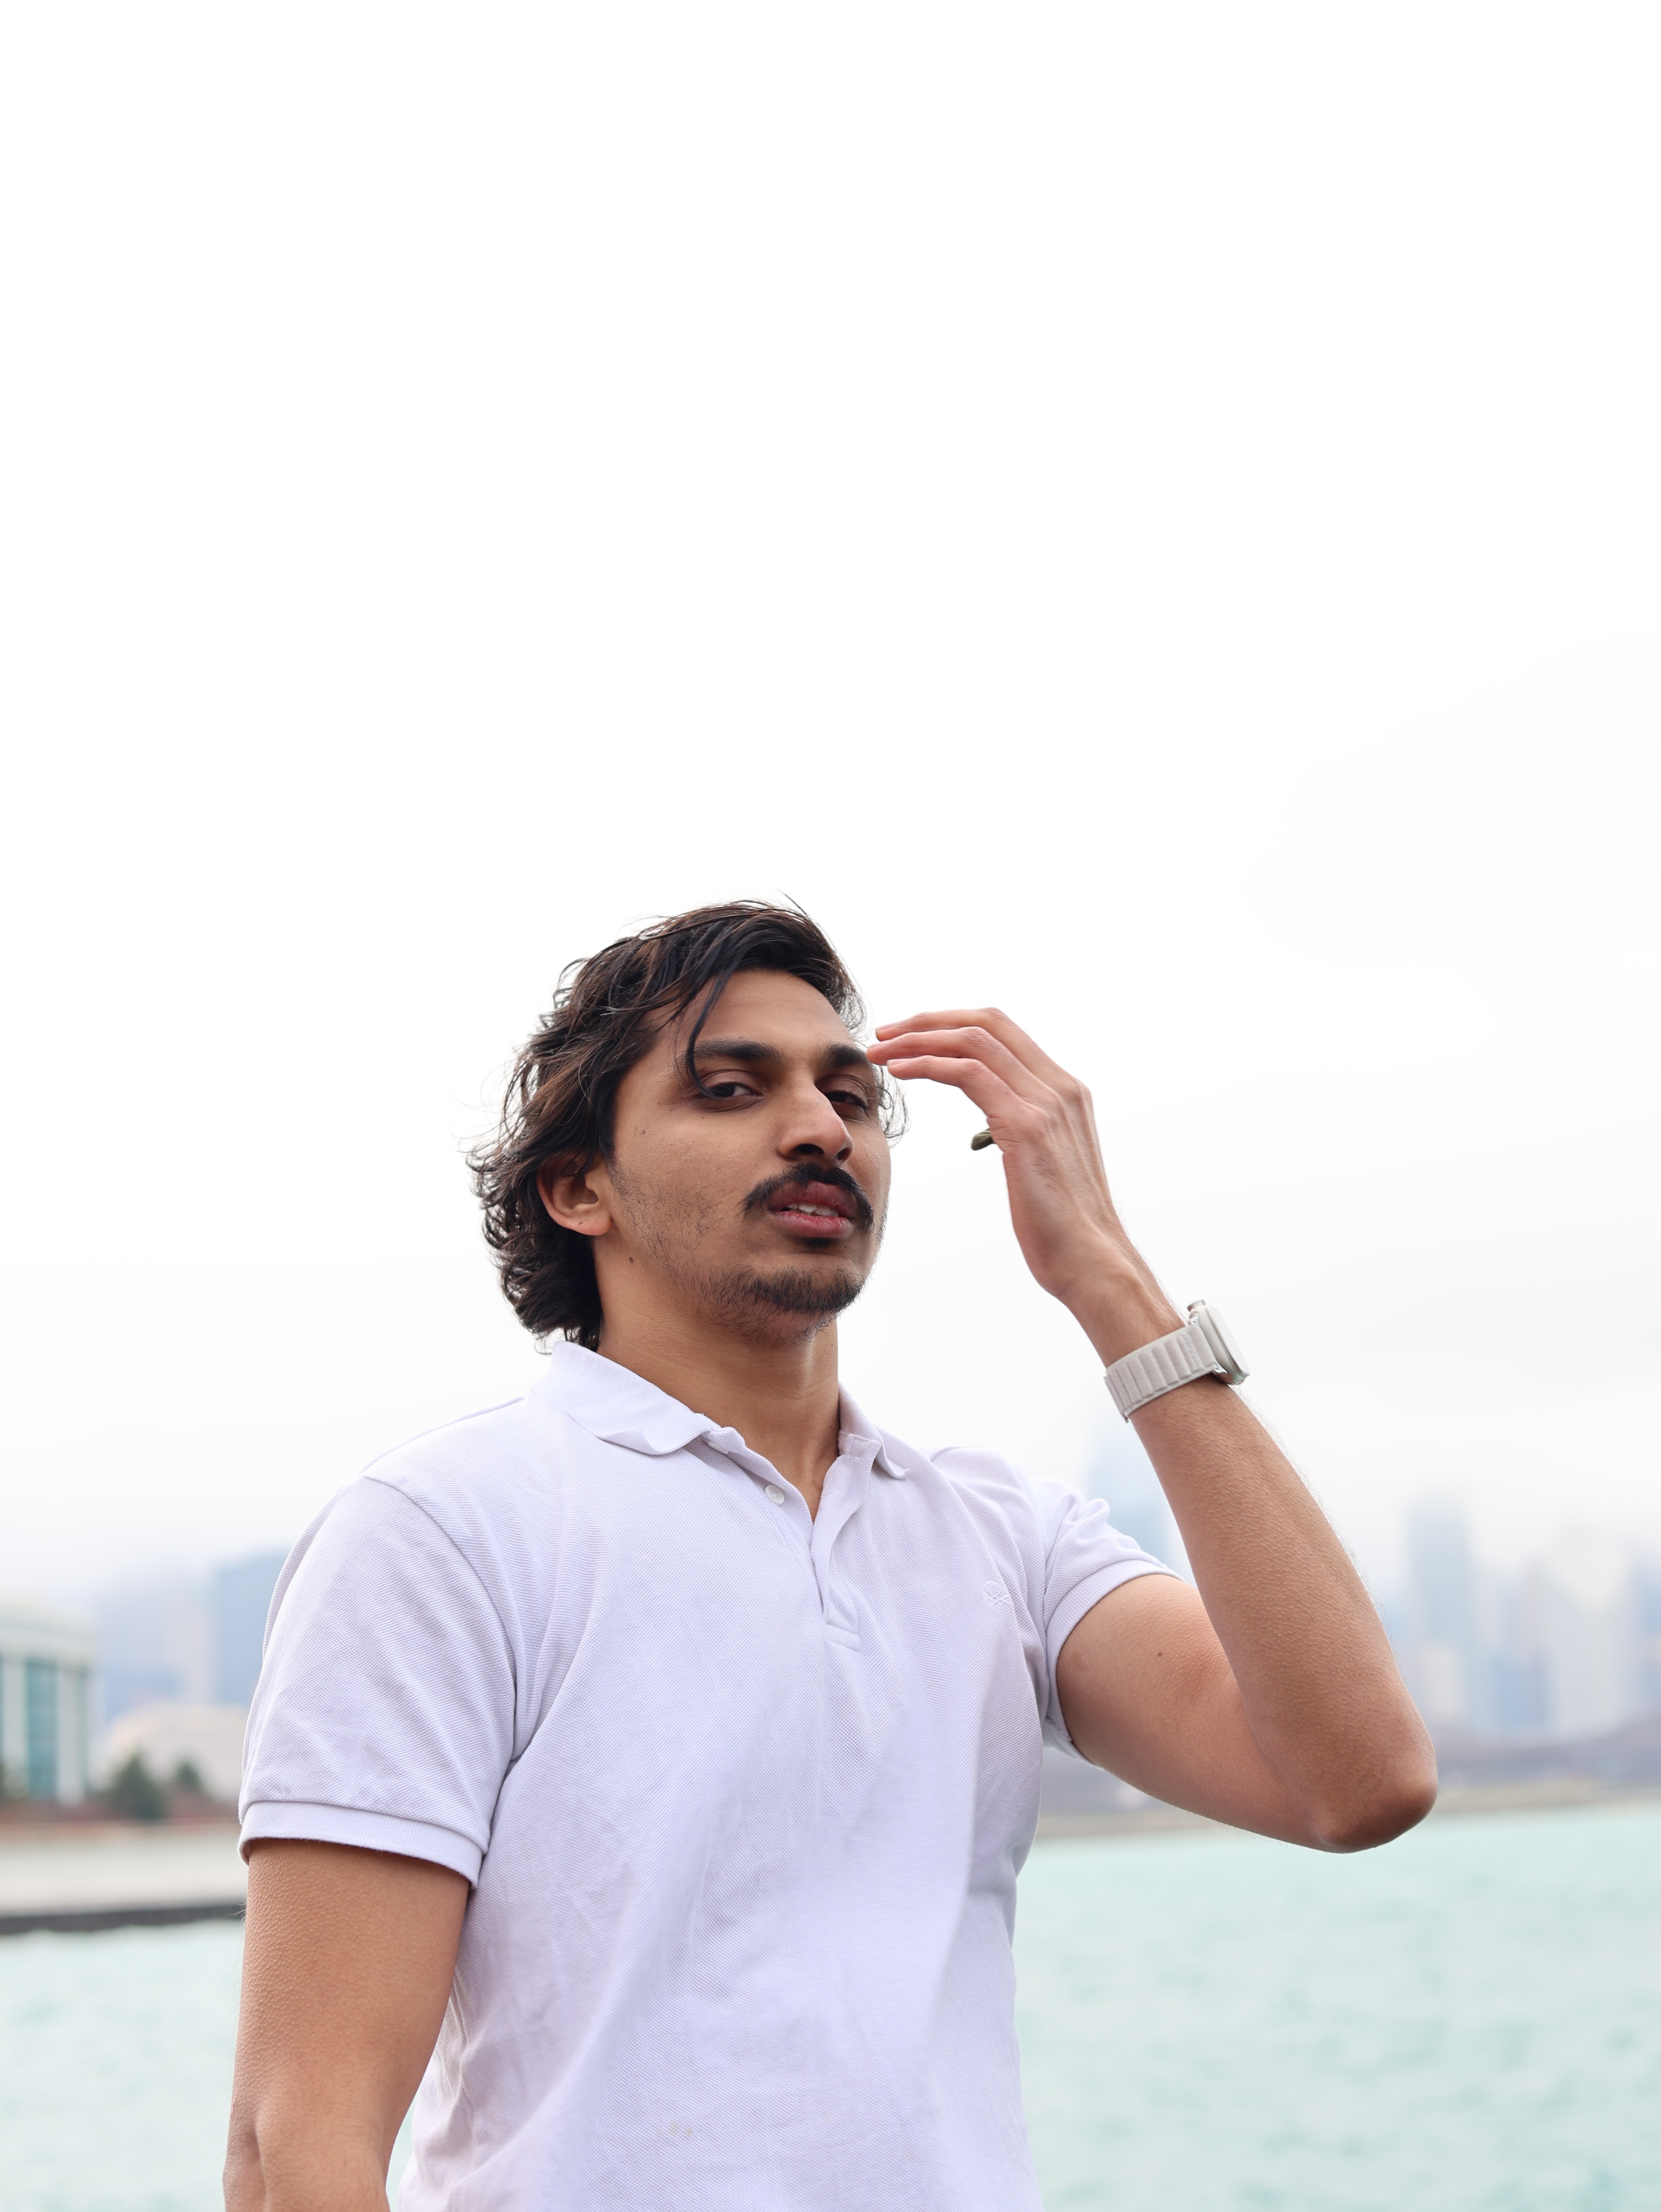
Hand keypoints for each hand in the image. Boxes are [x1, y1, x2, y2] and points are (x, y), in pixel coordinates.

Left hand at [868, 1008, 1179, 1356]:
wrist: (1093, 1263)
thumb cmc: (1063, 1228)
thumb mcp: (1044, 1164)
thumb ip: (1024, 1131)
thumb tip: (999, 1126)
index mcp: (1065, 1091)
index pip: (1004, 1032)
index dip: (951, 1024)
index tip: (910, 1036)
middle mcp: (1060, 1087)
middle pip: (987, 1022)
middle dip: (929, 1021)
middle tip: (885, 1033)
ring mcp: (1047, 1102)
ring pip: (973, 1041)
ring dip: (918, 1039)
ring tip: (879, 1051)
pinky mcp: (1027, 1126)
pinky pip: (968, 1073)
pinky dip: (927, 1063)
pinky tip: (898, 1071)